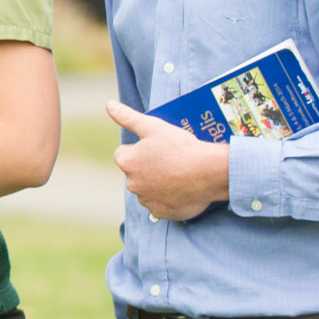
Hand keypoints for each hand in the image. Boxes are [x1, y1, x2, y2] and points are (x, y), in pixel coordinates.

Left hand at [108, 101, 228, 220]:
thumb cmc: (181, 147)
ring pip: (147, 189)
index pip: (123, 154)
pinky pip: (160, 205)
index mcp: (127, 162)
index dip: (140, 150)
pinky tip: (180, 189)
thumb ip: (128, 117)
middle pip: (135, 173)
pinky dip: (167, 199)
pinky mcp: (161, 213)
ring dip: (156, 184)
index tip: (157, 148)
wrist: (210, 172)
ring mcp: (147, 200)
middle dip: (146, 167)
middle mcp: (132, 184)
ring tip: (177, 175)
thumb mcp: (153, 126)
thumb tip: (109, 105)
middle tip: (169, 161)